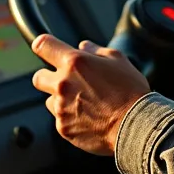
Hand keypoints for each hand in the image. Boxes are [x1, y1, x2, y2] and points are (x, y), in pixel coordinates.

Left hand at [31, 34, 150, 155]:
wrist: (136, 125)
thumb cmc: (130, 91)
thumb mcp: (118, 60)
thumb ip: (96, 50)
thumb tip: (84, 46)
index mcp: (74, 63)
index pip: (43, 45)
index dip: (44, 45)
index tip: (46, 49)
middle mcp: (63, 84)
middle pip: (38, 77)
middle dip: (49, 77)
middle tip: (67, 82)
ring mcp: (61, 108)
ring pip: (50, 100)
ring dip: (61, 100)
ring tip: (85, 104)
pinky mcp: (63, 128)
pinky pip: (60, 120)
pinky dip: (71, 119)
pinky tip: (89, 118)